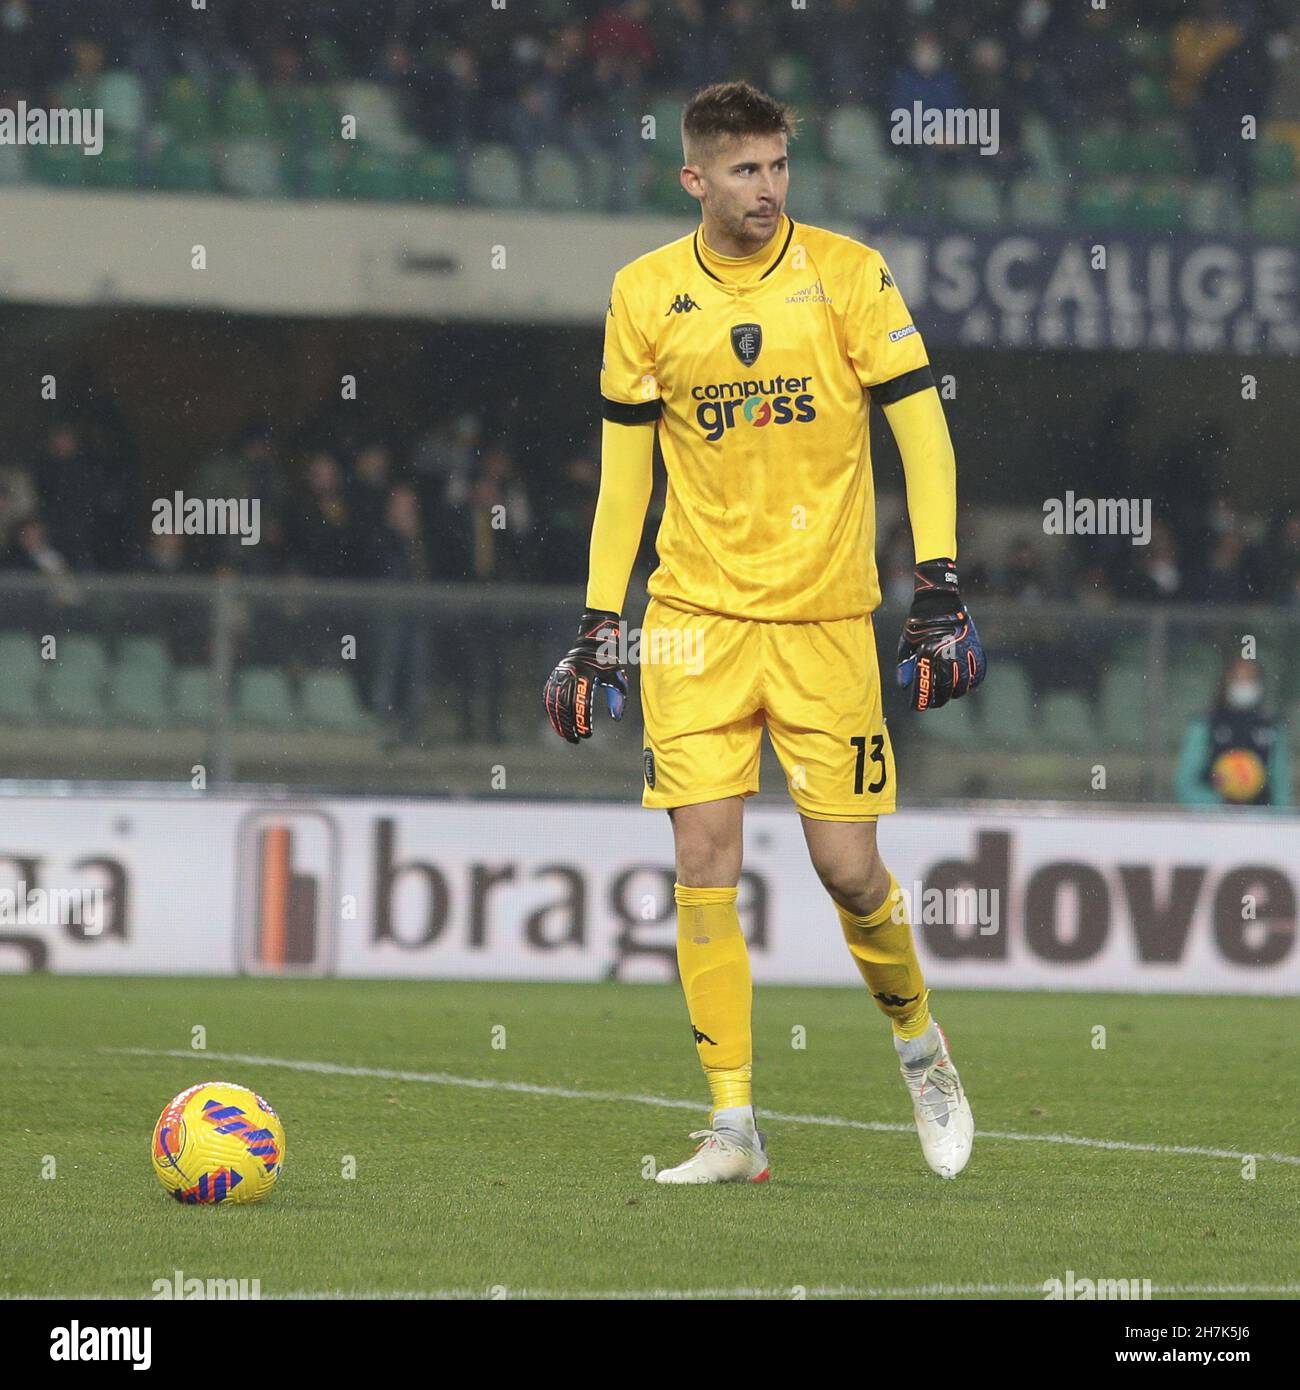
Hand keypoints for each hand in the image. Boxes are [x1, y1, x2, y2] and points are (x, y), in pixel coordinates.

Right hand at [544, 609, 627, 742]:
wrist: (593, 640)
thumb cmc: (608, 661)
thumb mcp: (617, 677)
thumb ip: (618, 698)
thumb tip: (616, 718)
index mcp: (587, 676)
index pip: (582, 704)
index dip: (583, 721)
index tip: (587, 734)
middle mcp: (571, 675)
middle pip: (566, 707)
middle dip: (569, 726)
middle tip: (575, 739)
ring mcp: (561, 674)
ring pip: (555, 702)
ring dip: (558, 721)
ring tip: (565, 734)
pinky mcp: (555, 674)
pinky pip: (549, 695)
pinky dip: (551, 709)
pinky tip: (555, 721)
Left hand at [896, 558, 985, 710]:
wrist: (938, 603)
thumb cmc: (917, 625)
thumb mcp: (905, 645)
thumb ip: (905, 666)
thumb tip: (906, 687)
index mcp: (928, 654)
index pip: (926, 687)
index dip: (922, 701)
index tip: (919, 706)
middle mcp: (947, 654)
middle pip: (947, 688)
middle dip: (940, 699)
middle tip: (936, 701)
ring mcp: (963, 651)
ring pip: (964, 683)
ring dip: (956, 691)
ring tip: (950, 693)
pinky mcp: (974, 647)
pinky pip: (978, 671)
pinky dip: (973, 681)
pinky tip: (966, 684)